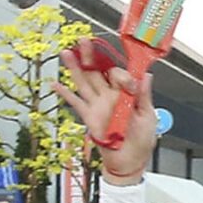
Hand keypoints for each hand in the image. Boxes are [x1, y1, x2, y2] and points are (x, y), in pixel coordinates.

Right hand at [56, 55, 157, 179]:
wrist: (130, 161)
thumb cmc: (141, 140)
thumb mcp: (148, 116)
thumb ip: (143, 96)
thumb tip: (146, 76)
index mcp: (127, 94)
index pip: (120, 75)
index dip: (120, 74)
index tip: (124, 80)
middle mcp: (110, 96)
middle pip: (98, 71)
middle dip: (90, 56)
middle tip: (83, 42)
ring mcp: (98, 105)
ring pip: (84, 82)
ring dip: (75, 68)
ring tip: (67, 53)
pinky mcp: (89, 117)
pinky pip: (75, 103)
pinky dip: (64, 94)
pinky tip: (55, 84)